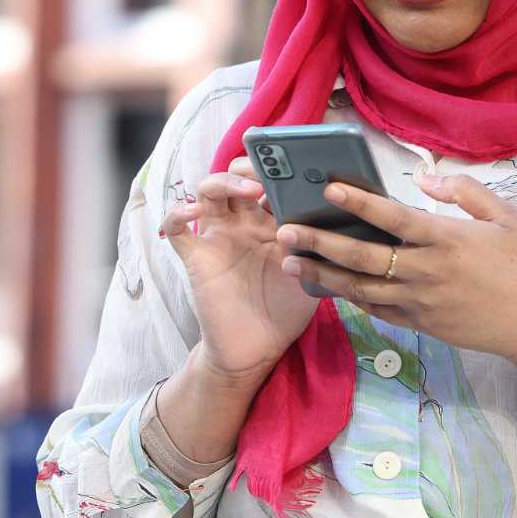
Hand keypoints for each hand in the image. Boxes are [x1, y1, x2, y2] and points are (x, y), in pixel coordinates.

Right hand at [160, 157, 318, 385]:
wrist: (257, 350)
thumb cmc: (285, 311)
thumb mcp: (312, 273)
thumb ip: (319, 245)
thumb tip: (340, 216)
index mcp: (271, 223)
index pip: (271, 183)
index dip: (281, 170)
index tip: (301, 166)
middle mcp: (243, 224)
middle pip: (238, 177)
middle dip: (251, 167)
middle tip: (272, 172)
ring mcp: (217, 237)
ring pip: (208, 191)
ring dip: (225, 182)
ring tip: (248, 190)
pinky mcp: (196, 257)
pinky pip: (177, 228)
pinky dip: (178, 213)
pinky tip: (193, 211)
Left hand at [275, 173, 516, 400]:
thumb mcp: (505, 217)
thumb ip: (464, 192)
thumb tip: (424, 179)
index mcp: (446, 240)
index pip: (393, 219)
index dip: (359, 202)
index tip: (328, 188)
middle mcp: (426, 272)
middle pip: (363, 257)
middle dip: (320, 242)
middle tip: (284, 230)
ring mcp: (419, 302)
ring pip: (359, 288)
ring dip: (321, 275)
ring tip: (289, 262)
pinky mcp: (419, 324)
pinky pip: (375, 310)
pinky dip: (348, 298)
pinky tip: (325, 286)